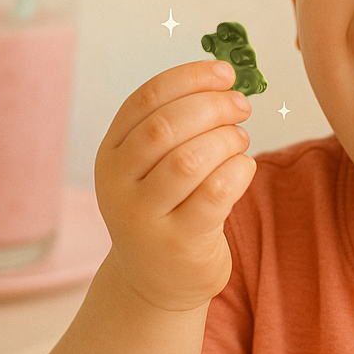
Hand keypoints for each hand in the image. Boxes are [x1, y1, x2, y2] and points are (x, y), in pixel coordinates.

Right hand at [94, 60, 255, 311]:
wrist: (156, 280)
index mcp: (111, 153)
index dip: (189, 78)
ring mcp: (144, 218)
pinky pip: (214, 194)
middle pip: (165, 127)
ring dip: (226, 140)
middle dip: (212, 107)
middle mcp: (118, 185)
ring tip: (240, 140)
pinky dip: (238, 171)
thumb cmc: (167, 207)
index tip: (225, 73)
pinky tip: (243, 168)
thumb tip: (224, 77)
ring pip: (189, 160)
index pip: (145, 100)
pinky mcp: (178, 243)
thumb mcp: (154, 165)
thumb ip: (177, 123)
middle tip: (242, 106)